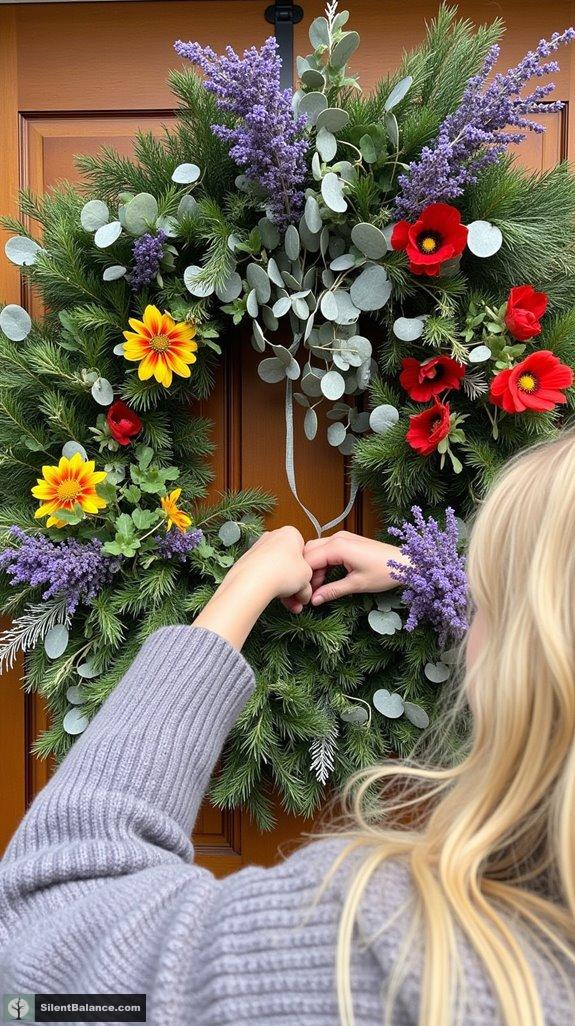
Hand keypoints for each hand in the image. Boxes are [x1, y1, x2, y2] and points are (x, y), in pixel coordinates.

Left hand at [193, 527, 311, 649]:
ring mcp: (258, 549)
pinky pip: (264, 575)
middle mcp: (272, 537)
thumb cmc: (282, 572)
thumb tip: (304, 595)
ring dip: (285, 590)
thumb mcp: (307, 579)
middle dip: (295, 585)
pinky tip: (276, 600)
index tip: (307, 585)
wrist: (253, 581)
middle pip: (289, 564)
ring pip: (277, 572)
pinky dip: (270, 587)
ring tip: (290, 605)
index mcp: (290, 534)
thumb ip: (308, 586)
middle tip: (299, 598)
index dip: (307, 572)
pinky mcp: (247, 562)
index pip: (304, 553)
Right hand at [304, 530, 409, 605]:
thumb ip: (332, 591)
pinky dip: (323, 564)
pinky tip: (325, 579)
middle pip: (308, 552)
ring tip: (318, 589)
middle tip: (309, 592)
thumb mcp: (356, 584)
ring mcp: (342, 538)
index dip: (304, 578)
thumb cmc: (385, 572)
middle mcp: (337, 538)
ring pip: (316, 551)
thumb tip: (314, 601)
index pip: (308, 560)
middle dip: (306, 572)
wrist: (405, 563)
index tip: (303, 595)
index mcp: (337, 546)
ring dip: (314, 569)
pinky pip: (327, 550)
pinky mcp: (347, 541)